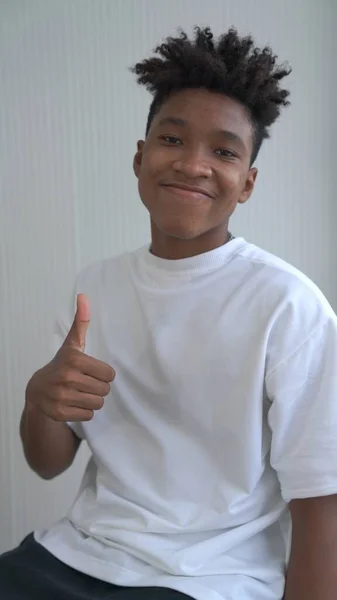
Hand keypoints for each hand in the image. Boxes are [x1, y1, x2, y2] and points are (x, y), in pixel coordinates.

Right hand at [26, 294, 114, 421]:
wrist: (37, 391)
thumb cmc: (62, 365)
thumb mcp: (72, 344)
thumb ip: (81, 322)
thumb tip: (83, 295)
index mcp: (74, 359)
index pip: (109, 374)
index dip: (103, 374)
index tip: (91, 372)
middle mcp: (67, 378)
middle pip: (105, 390)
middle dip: (98, 388)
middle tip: (85, 383)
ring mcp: (62, 397)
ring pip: (98, 403)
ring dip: (92, 400)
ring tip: (80, 393)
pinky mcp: (60, 413)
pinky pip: (89, 415)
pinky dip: (84, 411)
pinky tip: (73, 403)